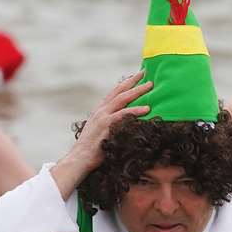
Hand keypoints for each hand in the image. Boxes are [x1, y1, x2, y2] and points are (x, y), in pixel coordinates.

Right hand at [50, 72, 151, 196]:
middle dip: (133, 81)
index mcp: (100, 110)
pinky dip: (135, 110)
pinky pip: (123, 115)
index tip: (136, 75)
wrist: (80, 158)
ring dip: (137, 91)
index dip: (125, 83)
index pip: (114, 92)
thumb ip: (110, 124)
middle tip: (145, 72)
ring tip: (151, 86)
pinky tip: (147, 108)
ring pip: (122, 98)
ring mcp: (103, 117)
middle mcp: (101, 110)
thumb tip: (124, 123)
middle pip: (119, 91)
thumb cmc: (92, 149)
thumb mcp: (101, 132)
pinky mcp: (106, 126)